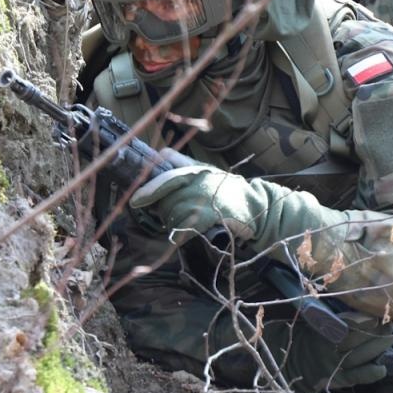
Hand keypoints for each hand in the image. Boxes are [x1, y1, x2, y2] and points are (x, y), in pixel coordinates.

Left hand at [129, 164, 260, 242]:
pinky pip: (184, 229)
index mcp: (194, 169)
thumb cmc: (227, 190)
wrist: (256, 205)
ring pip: (173, 215)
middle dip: (164, 209)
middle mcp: (197, 180)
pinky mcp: (209, 216)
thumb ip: (183, 165)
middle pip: (165, 199)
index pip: (165, 174)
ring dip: (174, 223)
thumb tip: (159, 156)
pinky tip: (185, 236)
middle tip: (173, 215)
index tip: (136, 200)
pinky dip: (181, 235)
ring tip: (186, 223)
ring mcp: (203, 198)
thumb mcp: (206, 171)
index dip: (148, 189)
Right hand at [283, 310, 392, 390]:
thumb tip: (366, 313)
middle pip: (355, 340)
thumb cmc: (310, 337)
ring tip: (391, 340)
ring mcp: (334, 366)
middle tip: (390, 326)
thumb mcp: (317, 323)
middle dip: (375, 332)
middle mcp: (328, 348)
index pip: (343, 324)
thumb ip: (337, 319)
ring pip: (359, 356)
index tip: (375, 317)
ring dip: (378, 348)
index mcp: (321, 330)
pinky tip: (382, 368)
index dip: (360, 321)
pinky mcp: (339, 380)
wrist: (293, 363)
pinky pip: (358, 377)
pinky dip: (372, 372)